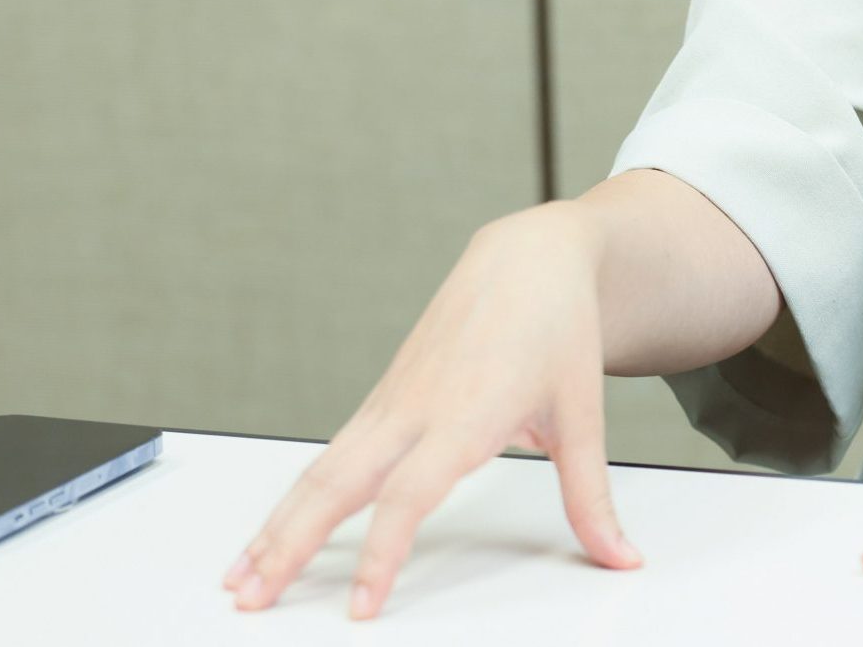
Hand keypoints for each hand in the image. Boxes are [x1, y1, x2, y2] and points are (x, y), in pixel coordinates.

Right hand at [219, 202, 640, 619]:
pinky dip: (293, 496)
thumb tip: (623, 558)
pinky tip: (270, 532)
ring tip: (239, 580)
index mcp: (468, 412)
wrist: (531, 256)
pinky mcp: (383, 397)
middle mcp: (418, 407)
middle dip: (291, 543)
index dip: (383, 552)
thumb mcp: (584, 414)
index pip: (413, 494)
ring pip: (321, 468)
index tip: (361, 606)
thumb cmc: (558, 328)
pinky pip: (329, 453)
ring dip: (276, 525)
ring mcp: (393, 400)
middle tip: (252, 601)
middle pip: (339, 483)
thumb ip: (593, 496)